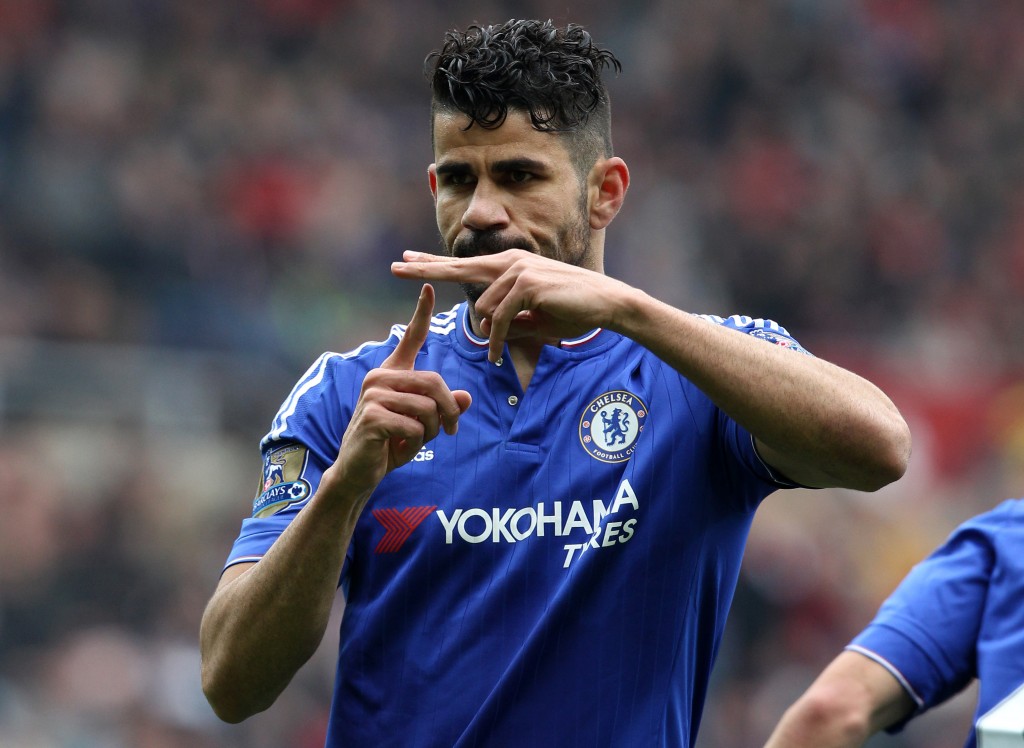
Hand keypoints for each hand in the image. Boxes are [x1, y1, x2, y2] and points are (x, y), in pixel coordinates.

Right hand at [325, 284, 471, 501]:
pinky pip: (416, 426)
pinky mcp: (373, 416)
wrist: (359, 472)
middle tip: (450, 431)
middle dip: (449, 412)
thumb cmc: (390, 444)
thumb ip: (443, 409)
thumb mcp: (423, 425)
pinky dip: (417, 442)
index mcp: (392, 373)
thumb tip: (466, 398)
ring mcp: (373, 395)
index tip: (430, 287)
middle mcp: (379, 377)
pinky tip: (400, 447)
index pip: (410, 338)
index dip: (421, 313)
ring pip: (428, 407)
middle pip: (435, 382)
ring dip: (432, 431)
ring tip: (416, 440)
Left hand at [392, 249, 632, 361]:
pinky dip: (496, 341)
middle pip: (458, 267)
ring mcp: (518, 271)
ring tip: (501, 352)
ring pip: (484, 310)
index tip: (409, 259)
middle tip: (395, 266)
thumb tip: (488, 331)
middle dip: (425, 268)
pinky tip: (496, 356)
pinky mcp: (527, 285)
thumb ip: (509, 322)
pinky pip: (499, 319)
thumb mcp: (535, 320)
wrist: (607, 304)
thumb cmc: (574, 311)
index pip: (465, 265)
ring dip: (490, 337)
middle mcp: (511, 263)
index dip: (435, 263)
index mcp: (510, 267)